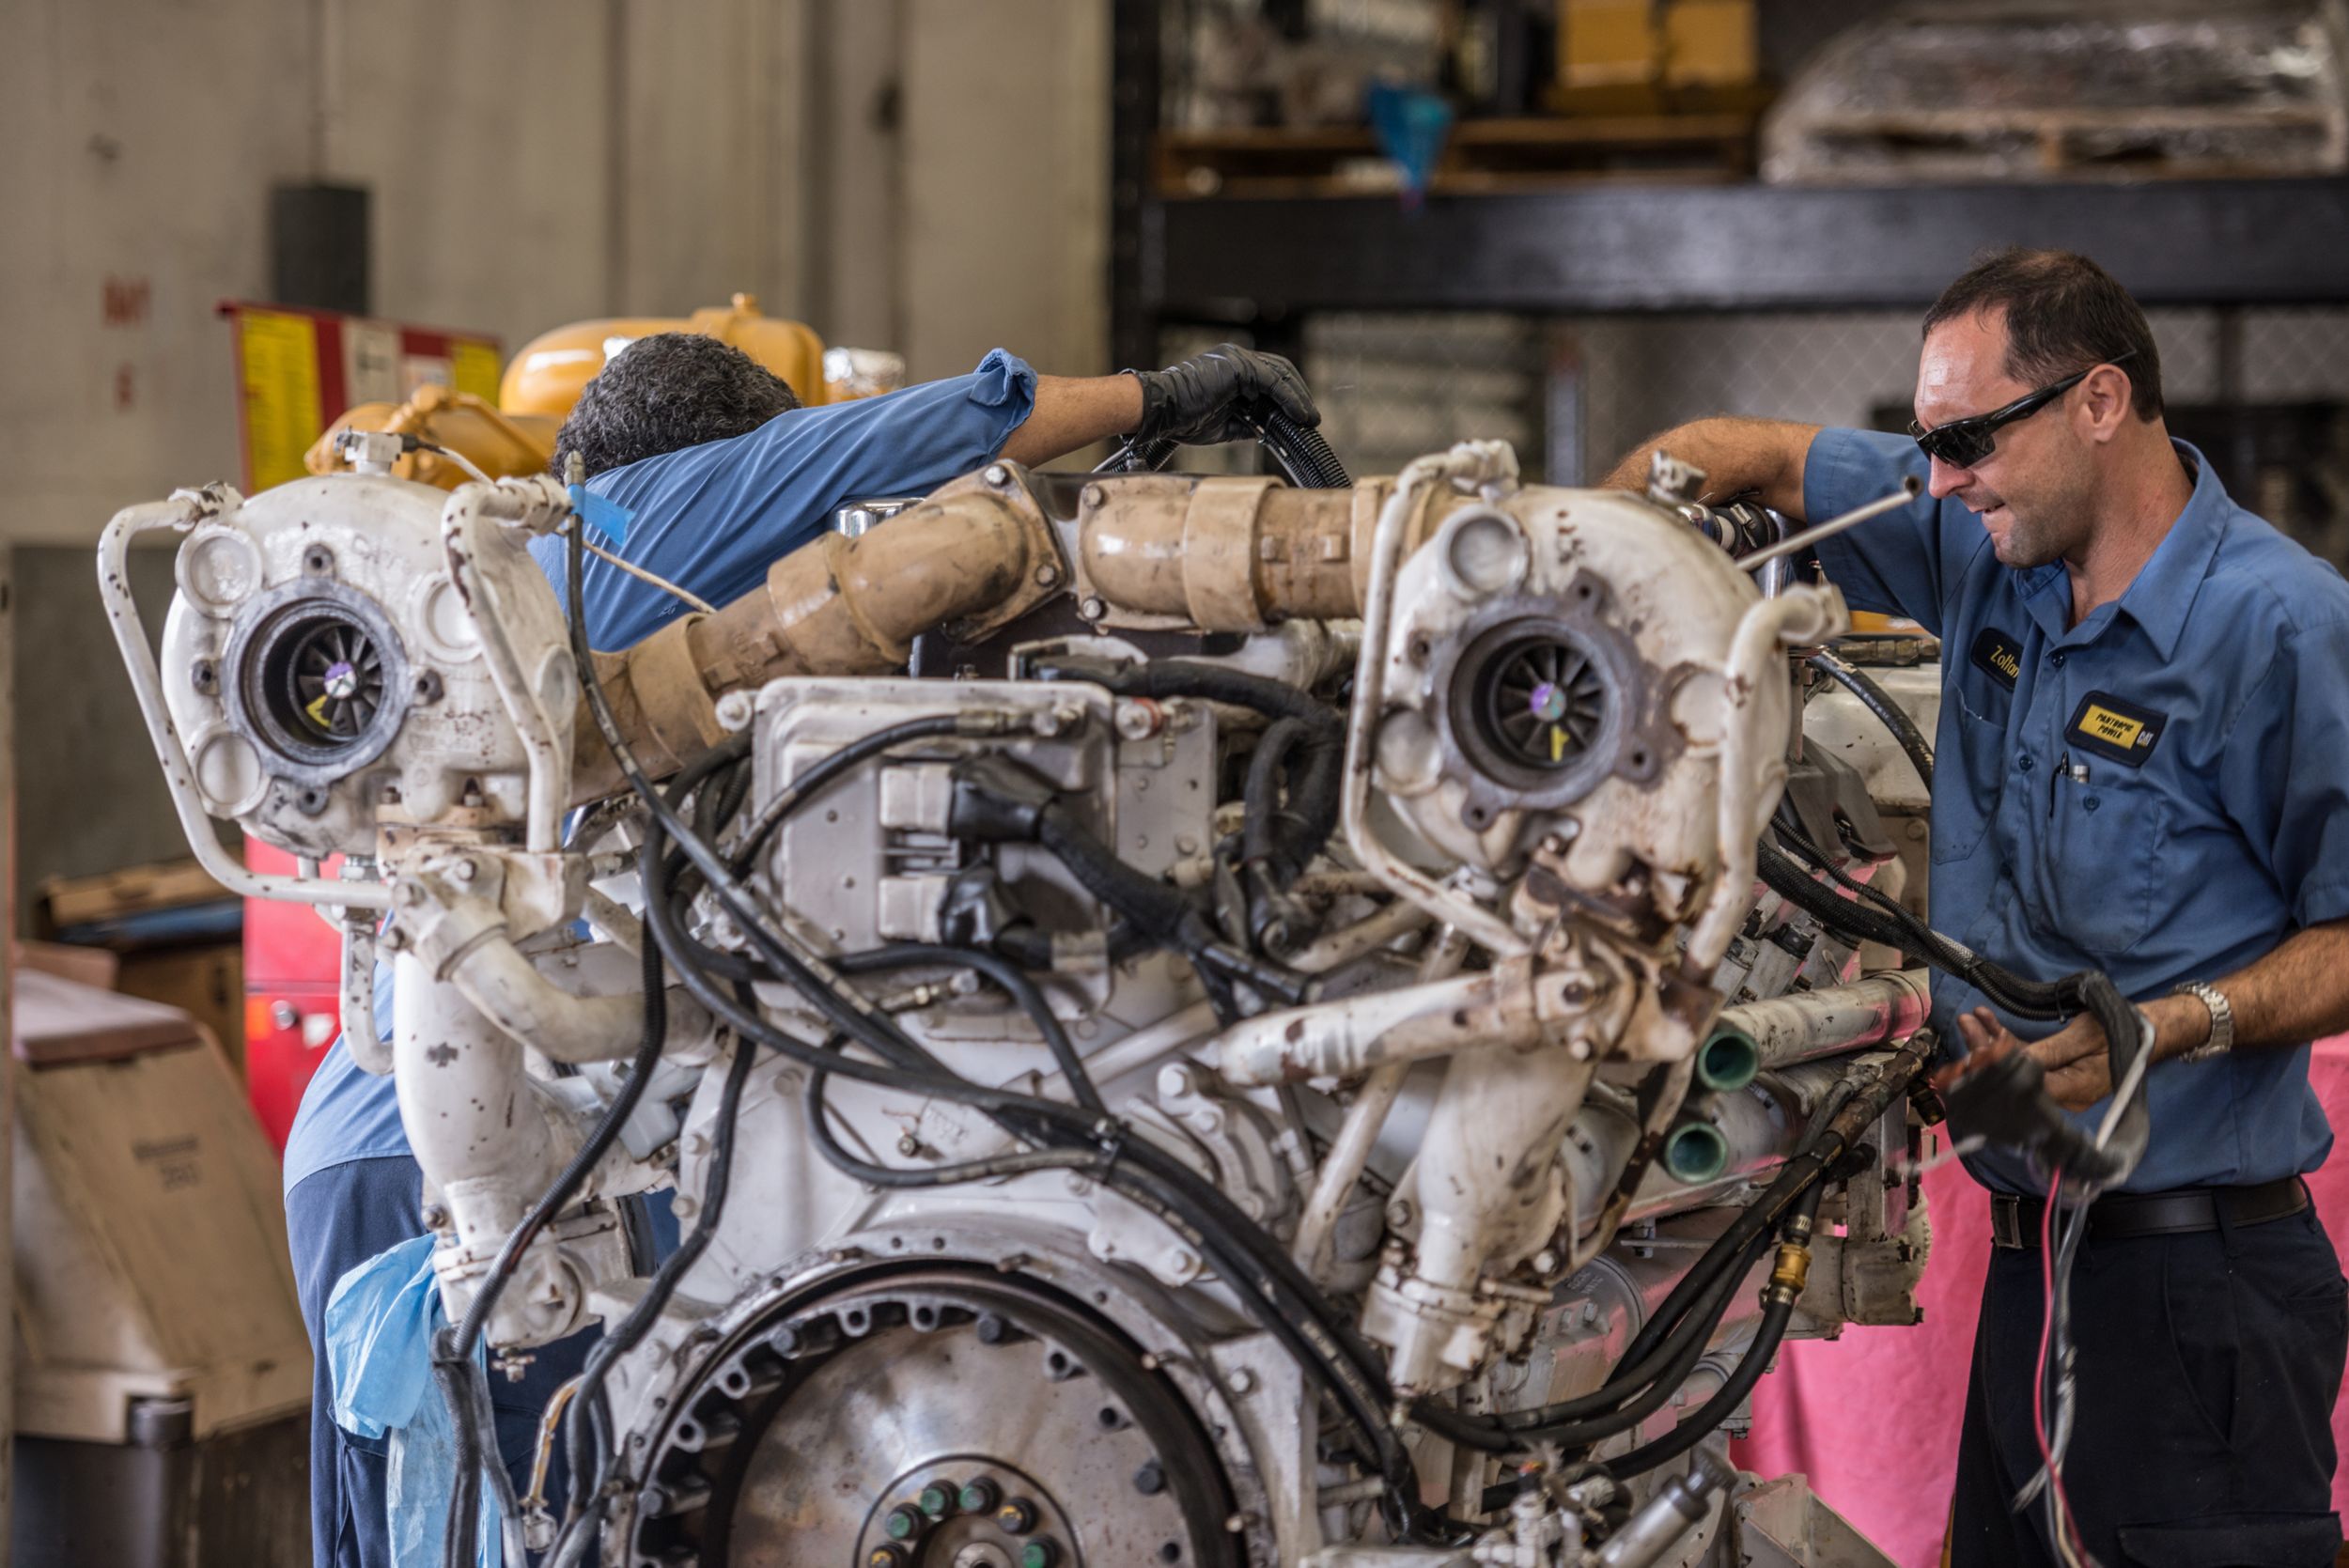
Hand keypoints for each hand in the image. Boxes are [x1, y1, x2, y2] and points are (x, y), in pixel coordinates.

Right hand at [1130, 344, 1319, 447]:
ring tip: (1309, 419)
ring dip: (1299, 398)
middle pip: (1281, 371)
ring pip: (1281, 374)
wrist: (1163, 411)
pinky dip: (1290, 398)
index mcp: (1231, 369)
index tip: (1300, 417)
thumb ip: (1247, 425)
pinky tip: (1299, 414)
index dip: (1288, 396)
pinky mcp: (1240, 365)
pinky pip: (1274, 381)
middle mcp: (1237, 358)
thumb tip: (1268, 432)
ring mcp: (1238, 359)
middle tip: (1311, 418)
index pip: (1270, 377)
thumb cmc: (1184, 419)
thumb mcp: (1224, 426)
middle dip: (1298, 395)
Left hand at [1945, 1006, 2111, 1111]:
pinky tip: (1988, 1023)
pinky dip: (2007, 1043)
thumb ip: (2048, 1052)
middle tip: (1965, 1024)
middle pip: (2013, 1077)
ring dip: (1991, 1042)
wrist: (2145, 1031)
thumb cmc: (2118, 1033)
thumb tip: (2013, 1061)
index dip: (1994, 1067)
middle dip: (1985, 1050)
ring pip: (2016, 1067)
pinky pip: (2027, 1061)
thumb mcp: (2083, 1038)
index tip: (1972, 1049)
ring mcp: (2057, 1085)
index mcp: (2071, 1091)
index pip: (2022, 1085)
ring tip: (1970, 1019)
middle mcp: (2061, 1095)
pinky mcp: (2055, 1073)